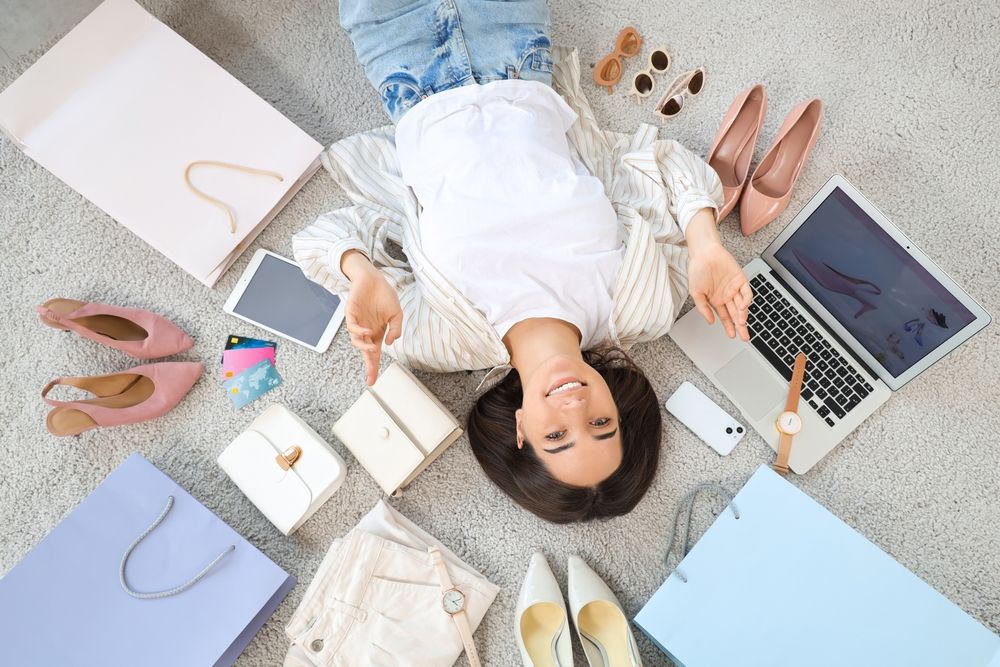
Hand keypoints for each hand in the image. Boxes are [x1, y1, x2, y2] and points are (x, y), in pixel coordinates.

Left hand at [342, 253, 402, 384]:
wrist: (374, 278)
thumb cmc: (385, 295)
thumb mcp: (397, 314)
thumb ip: (396, 329)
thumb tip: (391, 343)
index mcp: (377, 333)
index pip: (374, 354)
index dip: (373, 367)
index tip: (373, 381)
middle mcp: (366, 331)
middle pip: (365, 352)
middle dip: (368, 364)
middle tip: (370, 376)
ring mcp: (358, 322)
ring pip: (357, 341)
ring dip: (364, 347)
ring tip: (372, 349)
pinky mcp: (351, 313)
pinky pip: (352, 326)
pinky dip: (358, 331)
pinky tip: (367, 332)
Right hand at [684, 209, 751, 340]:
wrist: (704, 253)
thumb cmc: (697, 270)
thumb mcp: (695, 293)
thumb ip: (703, 308)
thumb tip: (710, 321)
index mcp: (716, 300)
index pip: (725, 317)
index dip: (729, 327)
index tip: (733, 336)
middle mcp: (726, 295)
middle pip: (736, 314)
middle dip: (740, 326)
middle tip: (744, 336)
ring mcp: (734, 288)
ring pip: (742, 305)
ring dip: (743, 315)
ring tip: (742, 322)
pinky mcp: (740, 279)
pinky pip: (746, 292)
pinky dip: (746, 300)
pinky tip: (742, 307)